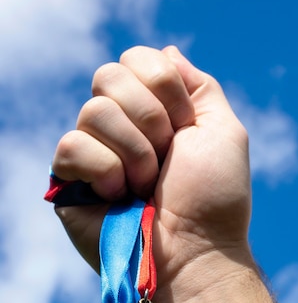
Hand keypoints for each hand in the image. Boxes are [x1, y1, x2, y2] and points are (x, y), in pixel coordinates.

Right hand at [52, 46, 251, 299]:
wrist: (197, 250)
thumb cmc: (214, 198)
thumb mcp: (223, 131)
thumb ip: (198, 86)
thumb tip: (166, 51)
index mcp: (155, 110)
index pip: (137, 58)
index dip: (164, 87)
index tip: (184, 127)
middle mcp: (121, 125)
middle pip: (109, 75)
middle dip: (150, 118)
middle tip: (166, 159)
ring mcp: (94, 151)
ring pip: (93, 111)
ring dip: (134, 153)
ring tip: (146, 186)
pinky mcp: (69, 180)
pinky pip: (72, 146)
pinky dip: (105, 172)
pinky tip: (119, 197)